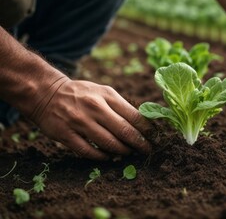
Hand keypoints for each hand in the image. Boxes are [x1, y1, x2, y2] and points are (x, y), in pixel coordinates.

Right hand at [29, 78, 152, 159]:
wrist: (46, 93)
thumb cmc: (81, 94)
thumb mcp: (102, 92)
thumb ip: (120, 106)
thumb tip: (142, 123)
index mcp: (107, 96)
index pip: (134, 116)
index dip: (147, 130)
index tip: (155, 138)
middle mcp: (95, 108)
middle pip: (124, 131)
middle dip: (139, 144)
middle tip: (147, 151)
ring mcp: (79, 122)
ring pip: (108, 143)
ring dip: (122, 152)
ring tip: (129, 154)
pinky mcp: (65, 134)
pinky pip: (88, 151)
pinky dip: (101, 157)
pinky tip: (108, 157)